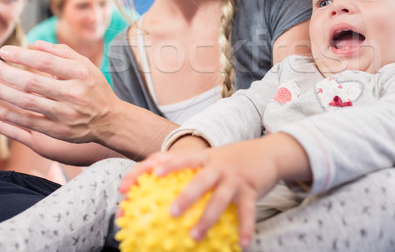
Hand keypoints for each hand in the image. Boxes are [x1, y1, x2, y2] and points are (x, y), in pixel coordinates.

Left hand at [0, 41, 118, 144]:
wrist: (111, 119)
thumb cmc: (95, 88)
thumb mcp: (86, 65)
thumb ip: (62, 53)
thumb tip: (34, 44)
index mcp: (80, 73)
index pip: (44, 61)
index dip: (20, 56)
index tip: (3, 52)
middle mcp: (74, 93)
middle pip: (31, 83)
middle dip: (5, 74)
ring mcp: (66, 114)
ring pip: (26, 103)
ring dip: (0, 95)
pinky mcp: (59, 131)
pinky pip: (27, 123)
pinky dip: (5, 117)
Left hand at [120, 136, 300, 248]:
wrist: (269, 152)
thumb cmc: (233, 160)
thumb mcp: (211, 158)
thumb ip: (189, 171)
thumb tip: (159, 195)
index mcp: (202, 157)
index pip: (169, 160)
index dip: (144, 171)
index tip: (125, 187)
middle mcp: (217, 164)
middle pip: (197, 179)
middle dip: (183, 196)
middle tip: (168, 213)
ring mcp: (234, 176)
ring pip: (219, 199)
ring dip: (207, 219)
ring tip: (195, 237)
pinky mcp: (252, 188)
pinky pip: (247, 212)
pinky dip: (245, 229)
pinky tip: (242, 245)